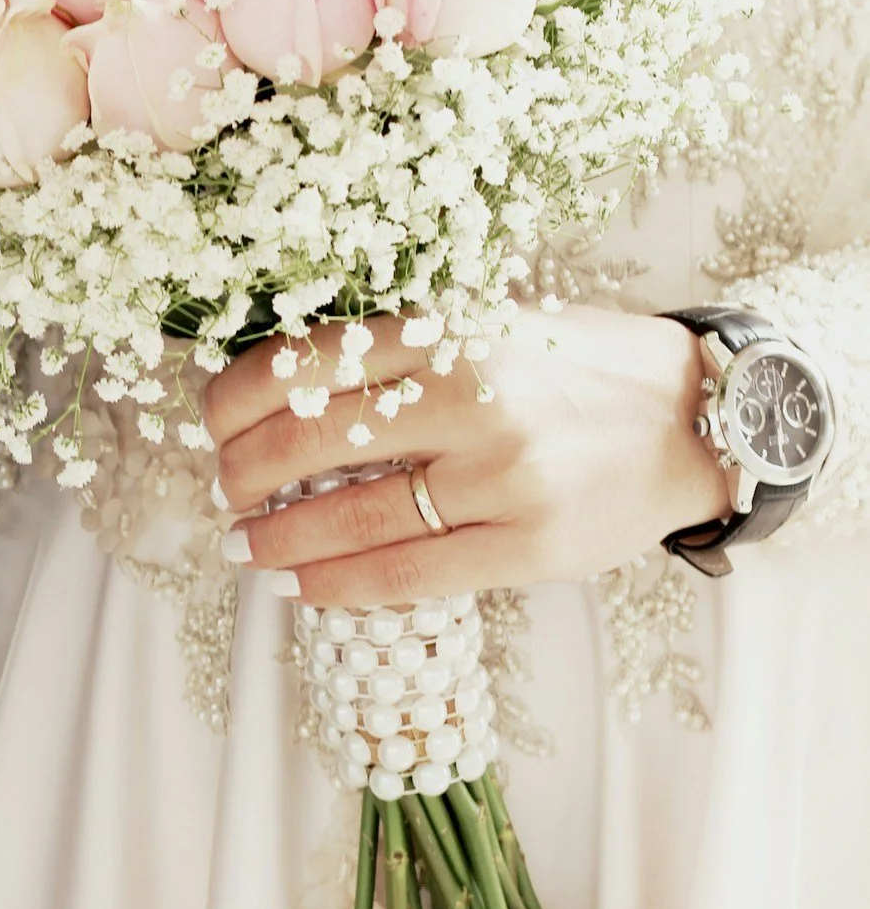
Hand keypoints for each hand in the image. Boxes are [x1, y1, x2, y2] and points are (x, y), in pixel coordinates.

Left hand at [206, 305, 732, 609]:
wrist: (693, 417)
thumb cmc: (574, 370)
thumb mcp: (486, 326)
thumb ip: (400, 354)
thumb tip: (280, 397)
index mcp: (450, 330)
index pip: (303, 361)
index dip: (234, 400)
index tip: (215, 423)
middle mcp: (471, 397)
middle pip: (305, 440)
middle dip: (240, 473)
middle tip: (224, 489)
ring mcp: (500, 477)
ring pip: (346, 518)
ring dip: (273, 537)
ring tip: (246, 543)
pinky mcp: (526, 546)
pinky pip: (403, 575)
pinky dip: (333, 583)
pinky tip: (298, 583)